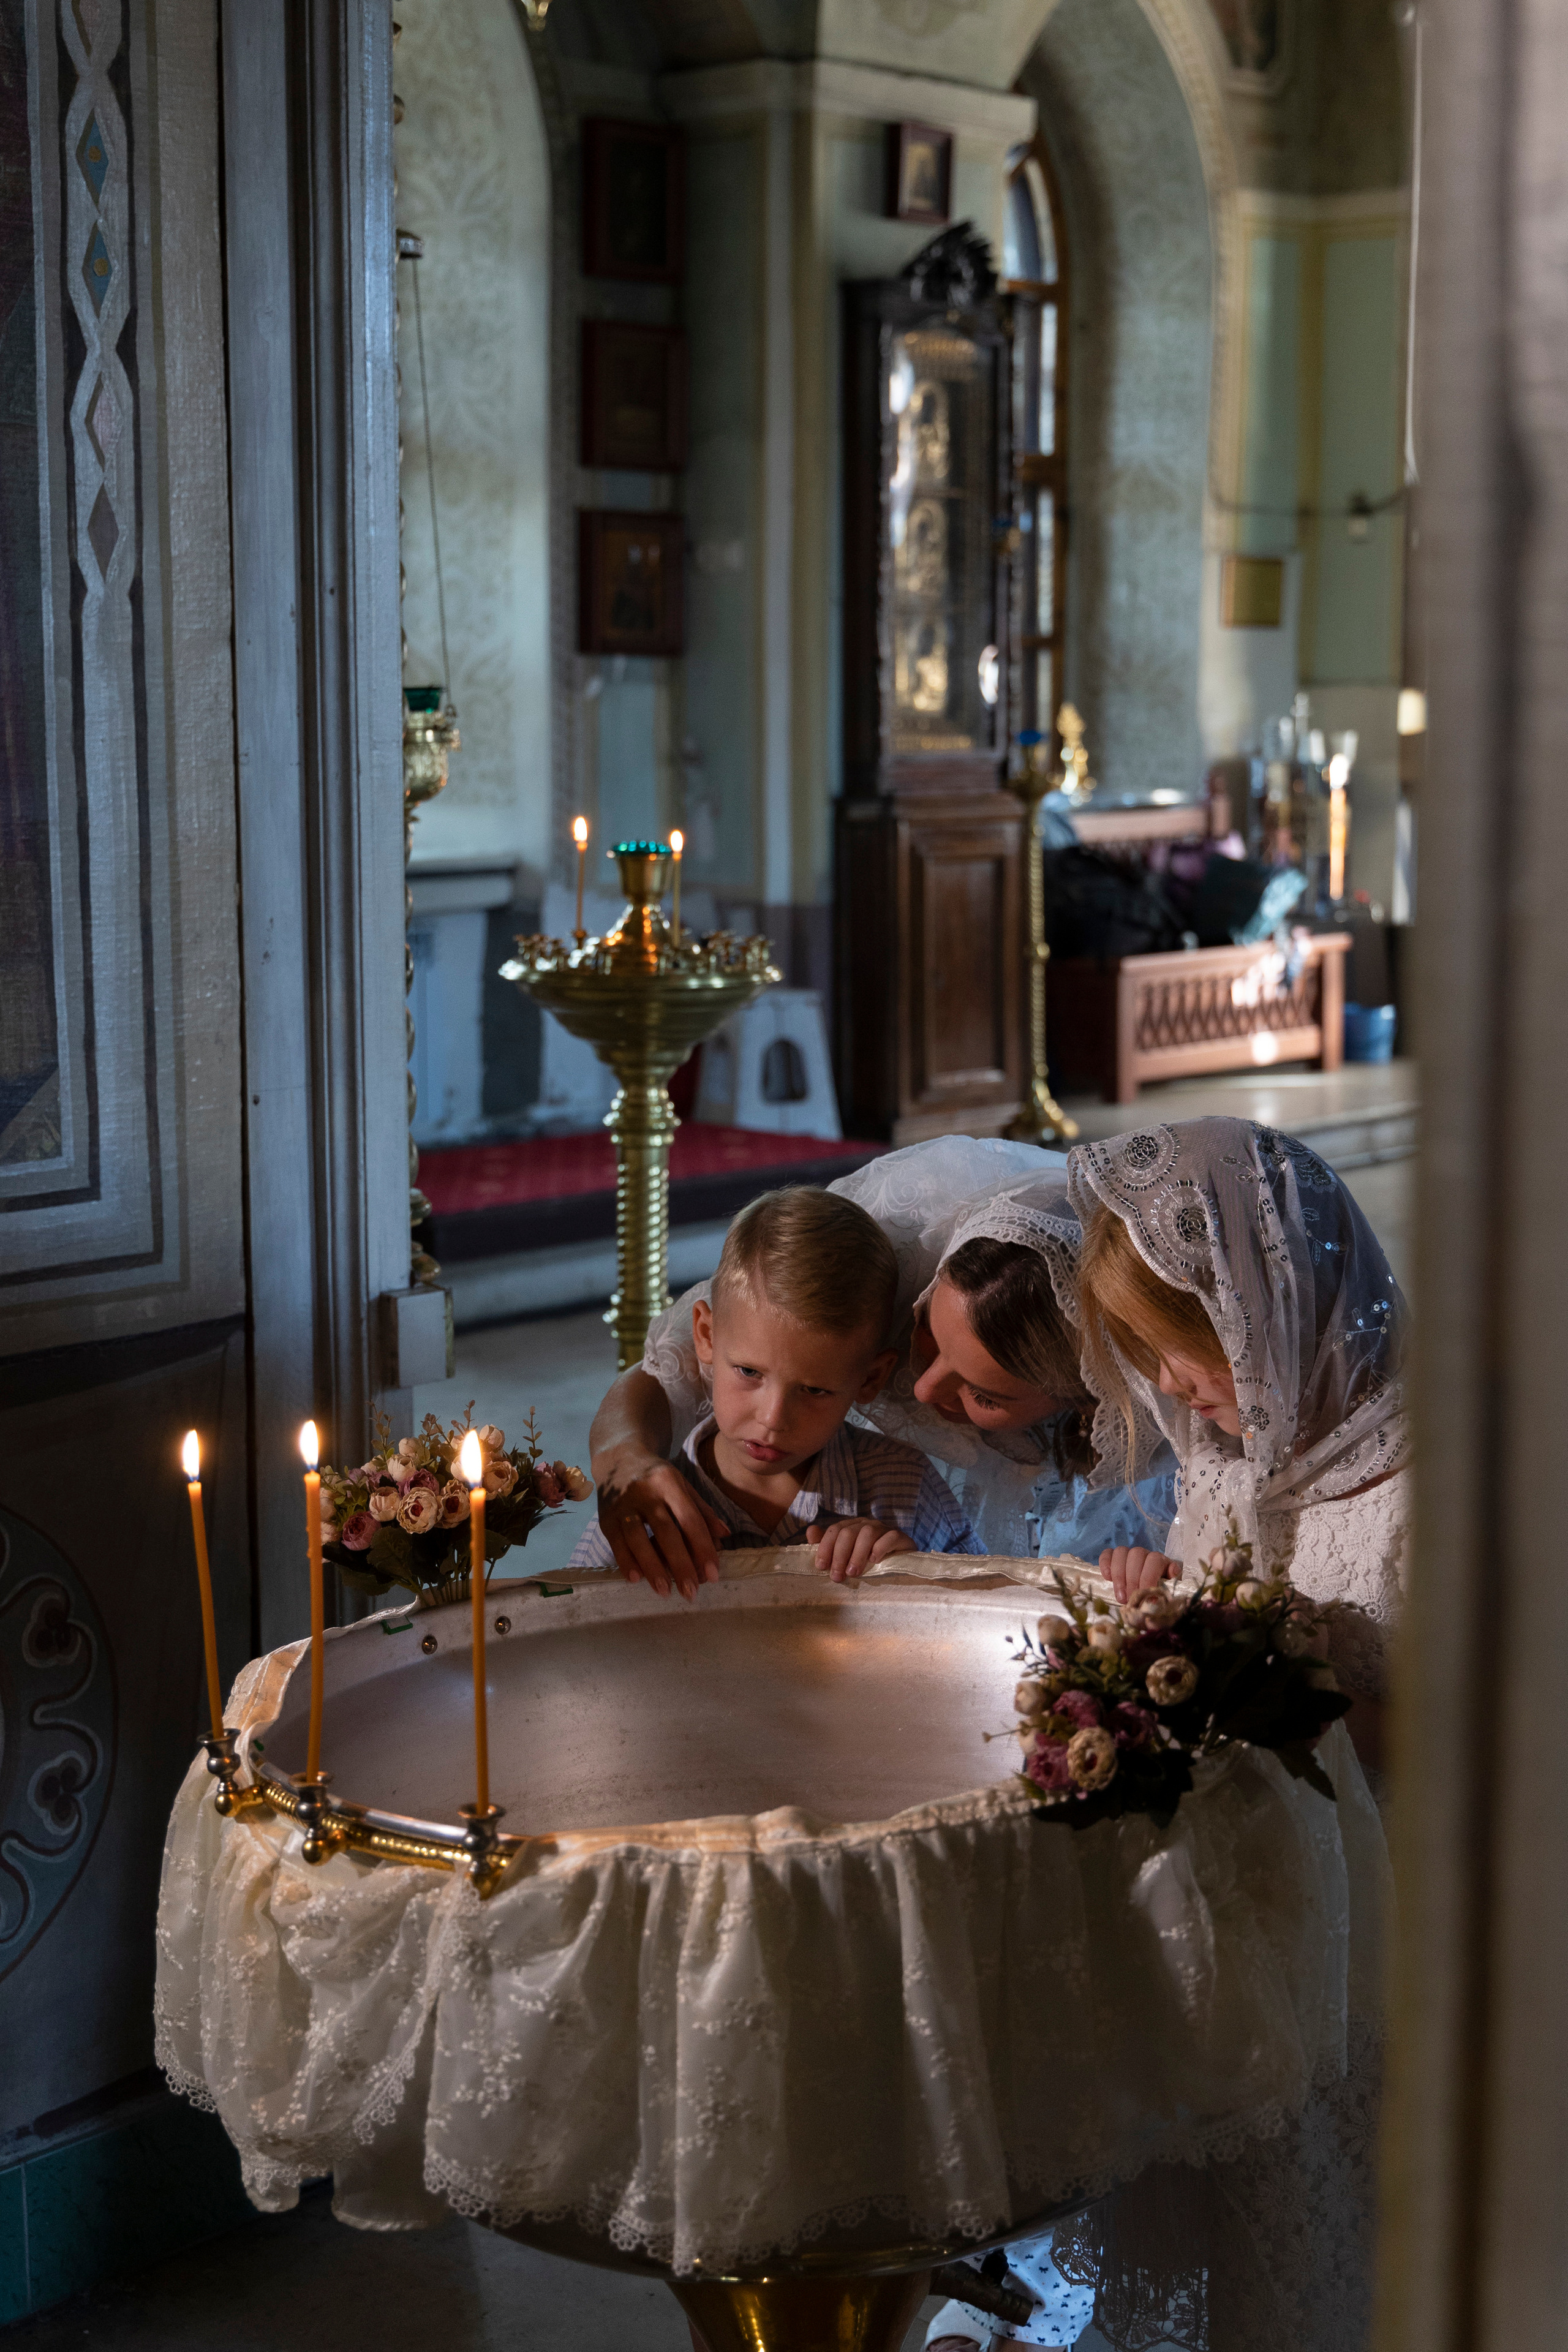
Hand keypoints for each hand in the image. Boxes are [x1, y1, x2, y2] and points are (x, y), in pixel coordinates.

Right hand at [594, 1449, 726, 1599]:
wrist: (618, 1457)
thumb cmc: (657, 1477)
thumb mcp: (682, 1485)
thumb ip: (702, 1511)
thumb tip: (724, 1536)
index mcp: (670, 1483)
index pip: (690, 1519)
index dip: (702, 1547)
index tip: (712, 1575)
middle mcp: (645, 1493)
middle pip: (666, 1532)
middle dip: (680, 1565)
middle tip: (691, 1593)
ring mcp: (623, 1505)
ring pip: (638, 1539)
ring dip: (652, 1568)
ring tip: (665, 1592)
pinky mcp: (606, 1517)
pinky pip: (616, 1543)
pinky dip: (626, 1562)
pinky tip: (636, 1580)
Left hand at [807, 1519, 915, 1582]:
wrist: (900, 1563)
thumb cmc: (867, 1561)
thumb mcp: (846, 1555)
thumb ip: (828, 1545)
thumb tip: (810, 1532)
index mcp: (852, 1526)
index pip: (835, 1530)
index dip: (826, 1547)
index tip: (821, 1567)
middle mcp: (866, 1524)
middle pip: (848, 1532)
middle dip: (840, 1555)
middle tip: (837, 1576)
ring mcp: (884, 1529)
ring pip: (867, 1533)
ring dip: (857, 1554)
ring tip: (853, 1573)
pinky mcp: (900, 1537)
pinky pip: (890, 1537)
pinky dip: (880, 1548)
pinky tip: (874, 1561)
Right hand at [1100, 1544, 1178, 1602]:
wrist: (1148, 1592)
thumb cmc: (1157, 1594)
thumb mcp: (1166, 1592)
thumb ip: (1167, 1589)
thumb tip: (1168, 1581)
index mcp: (1160, 1560)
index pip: (1154, 1560)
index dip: (1149, 1578)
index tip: (1147, 1597)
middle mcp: (1144, 1554)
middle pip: (1136, 1556)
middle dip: (1132, 1580)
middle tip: (1130, 1600)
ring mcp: (1128, 1553)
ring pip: (1121, 1552)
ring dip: (1119, 1576)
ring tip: (1120, 1597)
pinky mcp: (1113, 1556)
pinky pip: (1107, 1553)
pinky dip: (1105, 1564)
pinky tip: (1107, 1578)